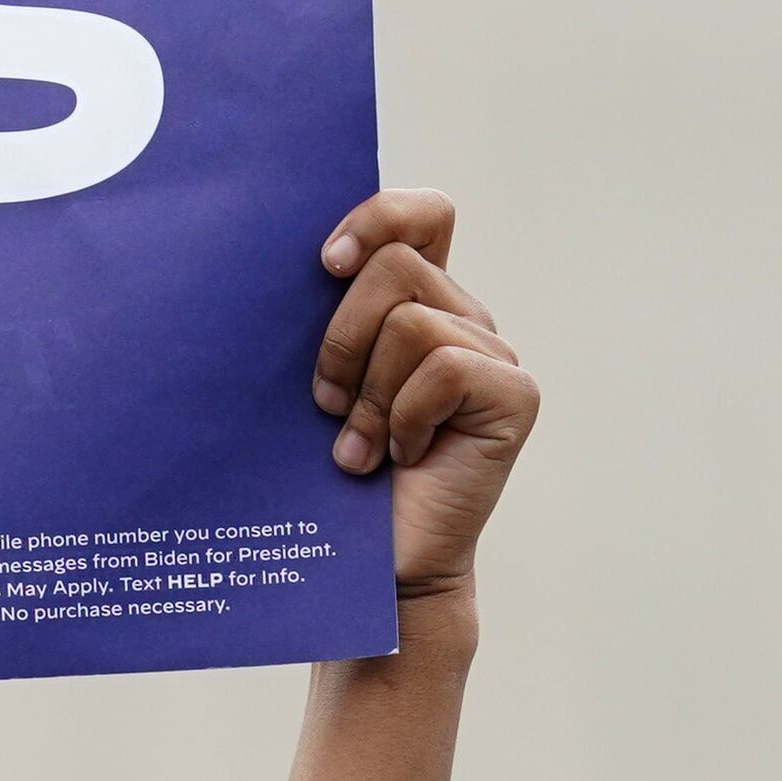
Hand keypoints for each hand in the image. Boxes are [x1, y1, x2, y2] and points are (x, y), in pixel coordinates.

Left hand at [310, 189, 535, 620]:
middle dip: (342, 336)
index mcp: (414, 302)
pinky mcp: (513, 396)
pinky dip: (404, 416)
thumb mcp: (306, 384)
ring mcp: (494, 357)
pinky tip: (400, 457)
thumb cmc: (321, 477)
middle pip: (397, 265)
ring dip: (367, 392)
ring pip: (412, 323)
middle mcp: (461, 320)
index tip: (326, 264)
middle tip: (325, 404)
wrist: (360, 565)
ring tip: (359, 448)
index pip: (422, 215)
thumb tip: (268, 265)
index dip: (380, 215)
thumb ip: (310, 322)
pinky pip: (444, 368)